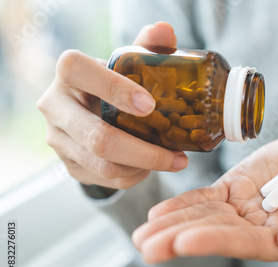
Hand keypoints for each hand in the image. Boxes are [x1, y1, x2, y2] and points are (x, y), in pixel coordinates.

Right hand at [37, 22, 187, 188]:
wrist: (89, 109)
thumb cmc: (115, 82)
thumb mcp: (128, 62)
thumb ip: (147, 46)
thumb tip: (165, 32)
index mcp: (69, 72)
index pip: (80, 72)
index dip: (115, 89)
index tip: (151, 106)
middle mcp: (55, 106)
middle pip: (98, 138)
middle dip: (144, 152)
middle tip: (179, 156)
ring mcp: (58, 139)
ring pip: (103, 165)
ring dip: (144, 167)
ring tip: (172, 162)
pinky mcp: (68, 164)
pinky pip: (105, 179)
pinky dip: (134, 176)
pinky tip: (150, 167)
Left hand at [132, 128, 277, 264]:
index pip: (247, 244)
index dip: (216, 242)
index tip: (185, 241)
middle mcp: (261, 230)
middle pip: (217, 236)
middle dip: (180, 239)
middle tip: (147, 245)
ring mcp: (246, 210)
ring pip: (206, 219)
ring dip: (173, 225)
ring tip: (142, 234)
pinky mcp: (236, 190)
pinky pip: (207, 200)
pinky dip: (184, 205)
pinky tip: (159, 213)